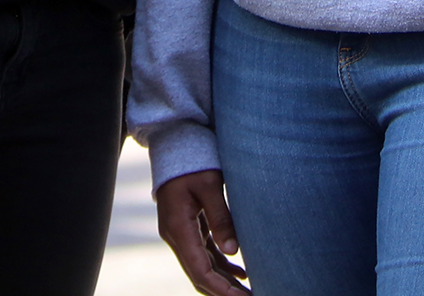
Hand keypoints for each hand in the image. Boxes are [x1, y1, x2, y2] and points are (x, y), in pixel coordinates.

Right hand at [155, 169, 247, 293]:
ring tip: (249, 292)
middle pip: (199, 275)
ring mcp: (180, 233)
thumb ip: (221, 218)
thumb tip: (233, 252)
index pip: (200, 271)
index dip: (222, 290)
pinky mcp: (187, 228)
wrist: (174, 143)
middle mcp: (176, 236)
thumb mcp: (210, 186)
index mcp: (178, 228)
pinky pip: (203, 255)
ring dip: (223, 283)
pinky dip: (220, 267)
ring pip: (201, 268)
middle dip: (223, 292)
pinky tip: (240, 274)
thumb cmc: (194, 160)